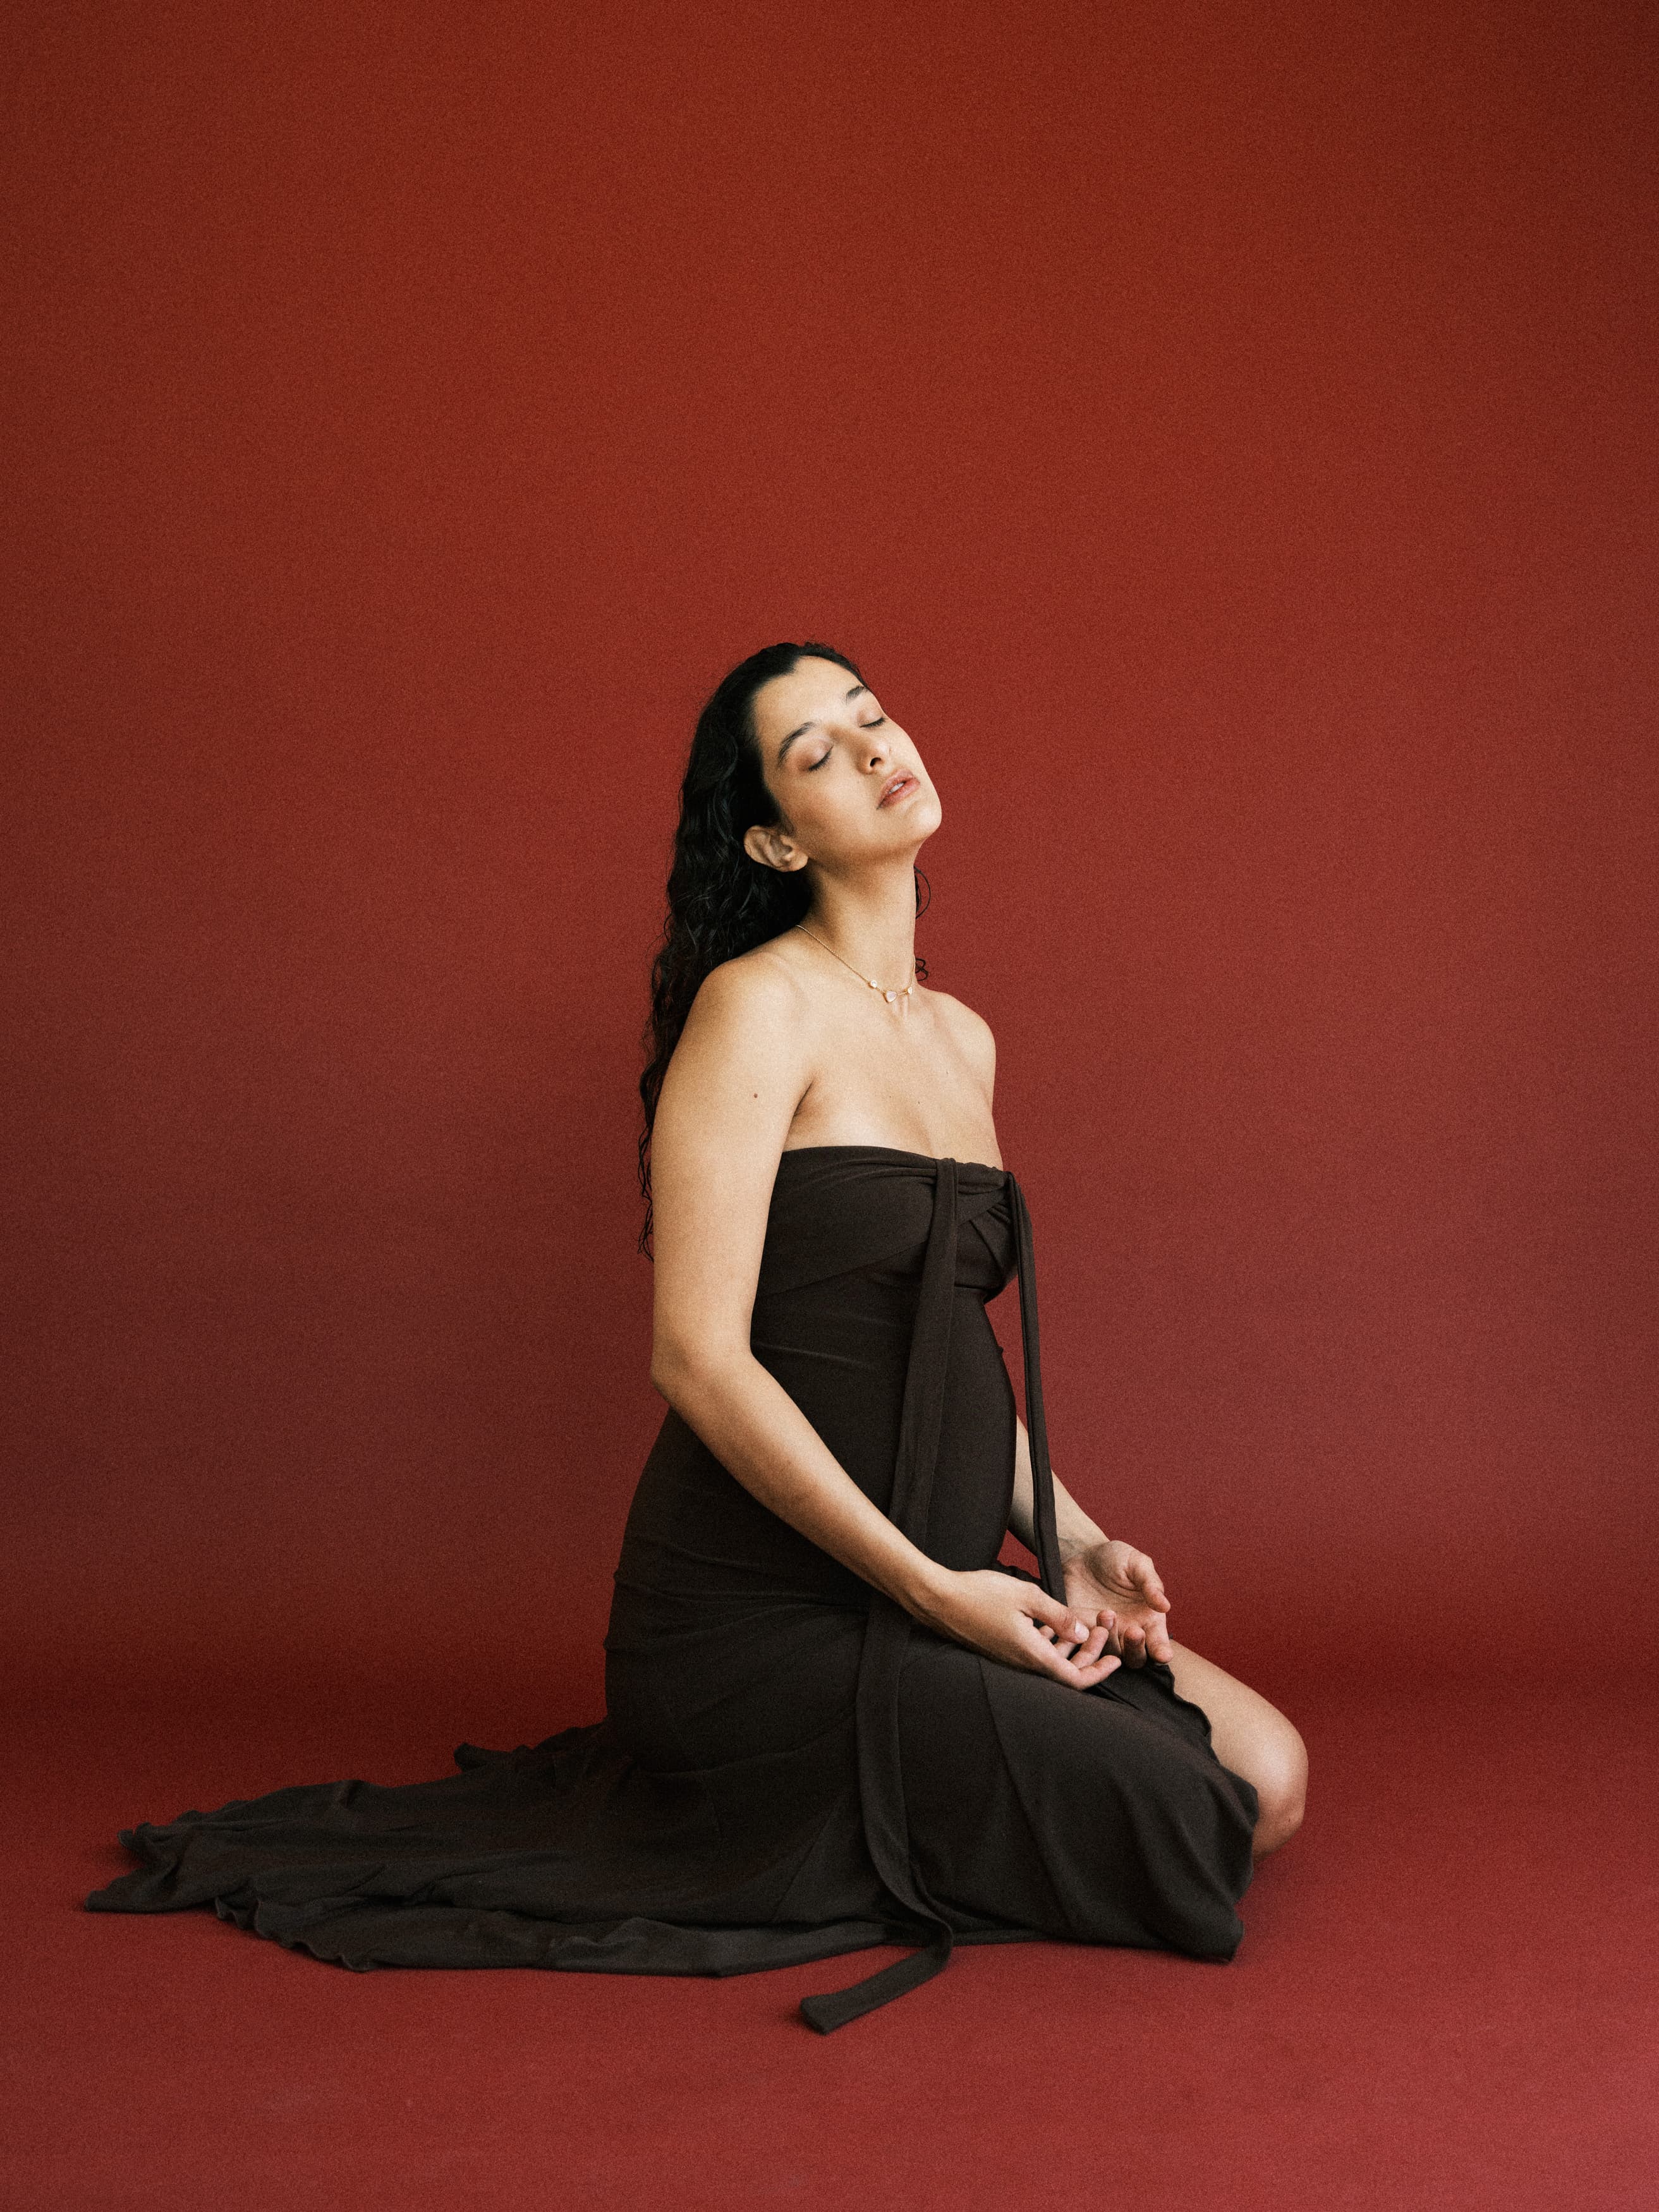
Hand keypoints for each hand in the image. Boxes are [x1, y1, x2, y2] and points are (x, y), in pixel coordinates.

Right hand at [913, 1568, 1122, 1689]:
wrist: (939, 1598)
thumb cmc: (980, 1594)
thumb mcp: (1027, 1596)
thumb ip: (1059, 1616)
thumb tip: (1083, 1632)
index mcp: (1032, 1655)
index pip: (1074, 1679)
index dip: (1099, 1673)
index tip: (1116, 1659)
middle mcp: (1022, 1663)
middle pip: (1066, 1671)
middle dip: (1090, 1654)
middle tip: (1105, 1632)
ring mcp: (1010, 1657)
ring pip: (1051, 1661)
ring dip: (1071, 1646)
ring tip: (1087, 1625)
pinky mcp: (1001, 1649)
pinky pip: (1034, 1653)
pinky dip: (1051, 1642)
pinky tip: (1054, 1623)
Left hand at [1059, 1539, 1173, 1668]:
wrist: (1083, 1557)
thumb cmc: (1116, 1559)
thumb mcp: (1136, 1563)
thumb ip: (1150, 1583)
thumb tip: (1165, 1606)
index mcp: (1148, 1618)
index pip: (1159, 1643)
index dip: (1161, 1651)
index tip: (1163, 1654)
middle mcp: (1128, 1632)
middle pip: (1136, 1658)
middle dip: (1136, 1648)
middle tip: (1133, 1631)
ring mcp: (1105, 1636)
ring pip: (1111, 1655)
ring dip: (1111, 1639)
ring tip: (1107, 1612)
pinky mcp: (1081, 1633)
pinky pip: (1084, 1647)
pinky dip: (1086, 1642)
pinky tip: (1085, 1625)